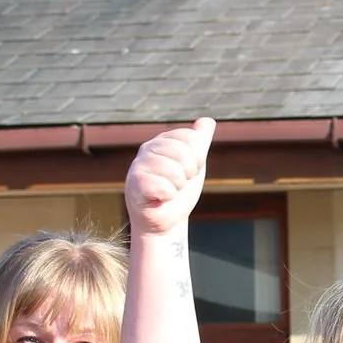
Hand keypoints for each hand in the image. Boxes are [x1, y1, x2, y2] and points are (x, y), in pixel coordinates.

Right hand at [127, 117, 214, 234]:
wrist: (167, 222)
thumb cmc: (179, 193)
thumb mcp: (194, 165)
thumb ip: (200, 143)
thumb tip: (207, 120)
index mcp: (163, 140)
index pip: (192, 138)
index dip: (196, 160)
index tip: (188, 172)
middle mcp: (148, 148)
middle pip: (183, 152)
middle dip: (188, 174)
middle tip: (178, 184)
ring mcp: (138, 165)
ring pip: (175, 171)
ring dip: (178, 187)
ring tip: (168, 191)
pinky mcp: (134, 184)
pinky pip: (164, 187)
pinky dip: (168, 196)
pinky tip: (160, 198)